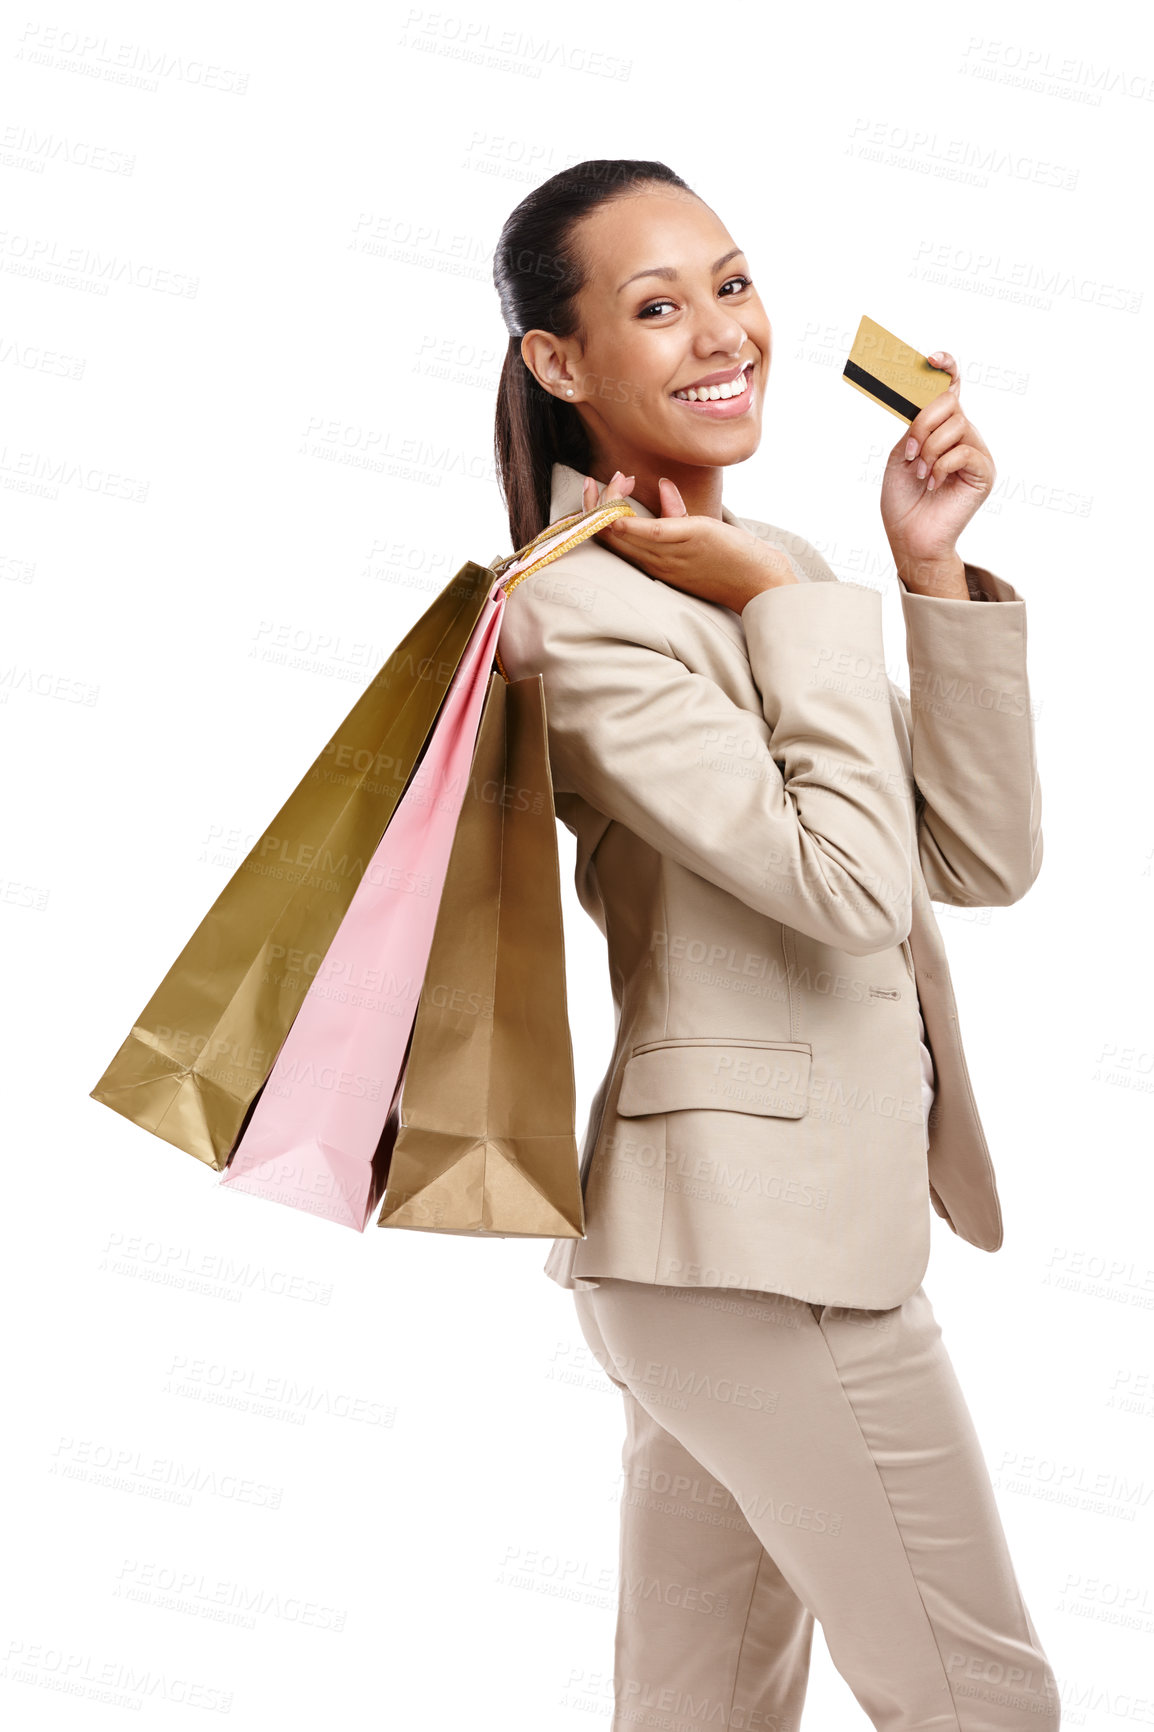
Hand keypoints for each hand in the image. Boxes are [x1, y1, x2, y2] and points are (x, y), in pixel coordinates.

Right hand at [580, 471, 797, 612]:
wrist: (760, 582)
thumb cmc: (728, 561)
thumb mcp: (693, 536)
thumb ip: (675, 511)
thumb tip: (663, 484)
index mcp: (652, 561)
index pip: (609, 539)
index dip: (593, 514)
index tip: (596, 487)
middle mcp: (653, 561)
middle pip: (606, 536)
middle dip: (591, 506)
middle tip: (595, 480)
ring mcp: (667, 554)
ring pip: (619, 532)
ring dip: (610, 501)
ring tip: (620, 478)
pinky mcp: (686, 540)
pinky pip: (648, 531)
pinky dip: (629, 519)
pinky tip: (621, 499)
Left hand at [880, 351, 995, 576]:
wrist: (909, 537)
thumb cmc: (903, 500)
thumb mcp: (901, 453)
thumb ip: (916, 424)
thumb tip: (928, 397)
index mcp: (942, 428)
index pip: (951, 389)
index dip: (946, 368)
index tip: (932, 359)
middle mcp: (963, 435)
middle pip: (949, 402)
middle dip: (923, 423)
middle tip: (909, 451)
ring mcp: (976, 453)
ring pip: (955, 426)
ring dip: (928, 450)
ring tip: (921, 475)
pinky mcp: (984, 472)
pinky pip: (963, 451)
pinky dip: (941, 466)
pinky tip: (933, 484)